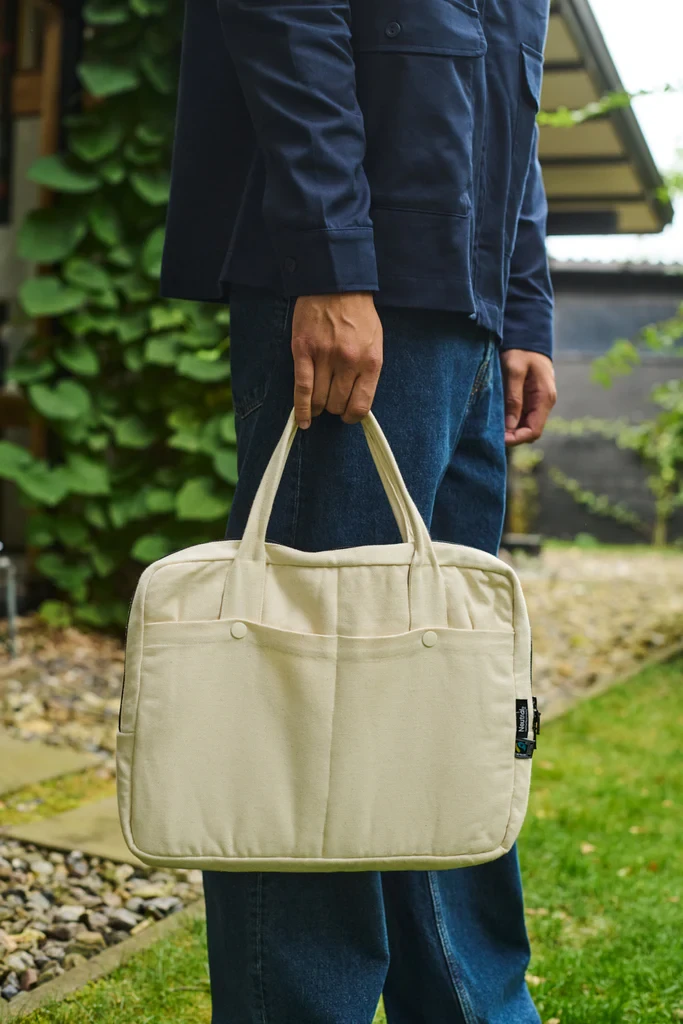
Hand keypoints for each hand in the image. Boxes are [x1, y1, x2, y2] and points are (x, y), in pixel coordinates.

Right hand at [291, 293, 382, 427]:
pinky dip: (301, 409)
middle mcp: (349, 362)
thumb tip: (357, 400)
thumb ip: (368, 371)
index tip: (348, 416)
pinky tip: (303, 420)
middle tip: (331, 402)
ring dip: (318, 407)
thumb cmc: (358, 314)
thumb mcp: (375, 342)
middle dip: (334, 408)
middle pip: (338, 404)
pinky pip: (301, 389)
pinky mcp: (303, 352)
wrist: (336, 284)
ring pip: (319, 400)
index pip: (361, 405)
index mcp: (370, 361)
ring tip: (317, 405)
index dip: (353, 416)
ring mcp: (325, 357)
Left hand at [500, 349, 556, 445]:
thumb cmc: (521, 350)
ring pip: (524, 424)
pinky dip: (510, 419)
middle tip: (491, 433)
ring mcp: (538, 401)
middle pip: (529, 431)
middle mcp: (544, 403)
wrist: (527, 336)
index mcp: (544, 398)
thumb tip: (510, 426)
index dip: (516, 438)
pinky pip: (521, 415)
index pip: (534, 430)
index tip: (497, 438)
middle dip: (512, 435)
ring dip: (510, 428)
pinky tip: (496, 417)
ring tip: (491, 426)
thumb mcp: (514, 371)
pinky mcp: (530, 398)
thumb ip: (513, 398)